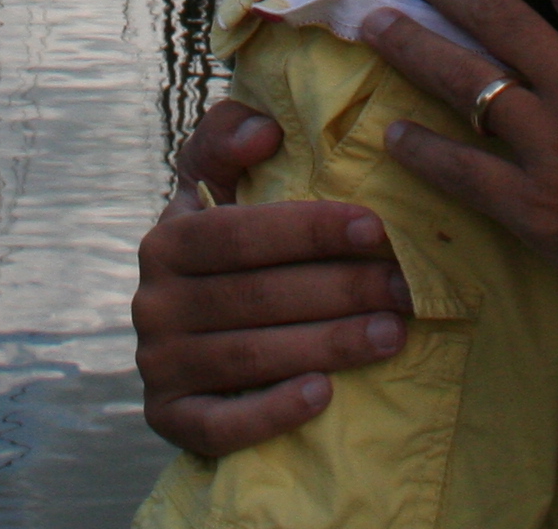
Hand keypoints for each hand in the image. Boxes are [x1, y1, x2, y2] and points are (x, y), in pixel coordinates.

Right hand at [132, 100, 412, 457]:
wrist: (193, 341)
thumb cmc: (226, 252)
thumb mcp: (215, 186)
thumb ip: (227, 138)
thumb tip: (264, 132)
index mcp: (166, 241)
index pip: (240, 234)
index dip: (308, 231)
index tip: (375, 228)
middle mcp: (153, 303)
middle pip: (255, 297)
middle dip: (339, 289)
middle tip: (405, 288)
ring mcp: (159, 366)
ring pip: (249, 358)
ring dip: (327, 345)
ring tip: (393, 333)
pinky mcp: (169, 420)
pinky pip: (220, 426)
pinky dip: (272, 412)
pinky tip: (325, 394)